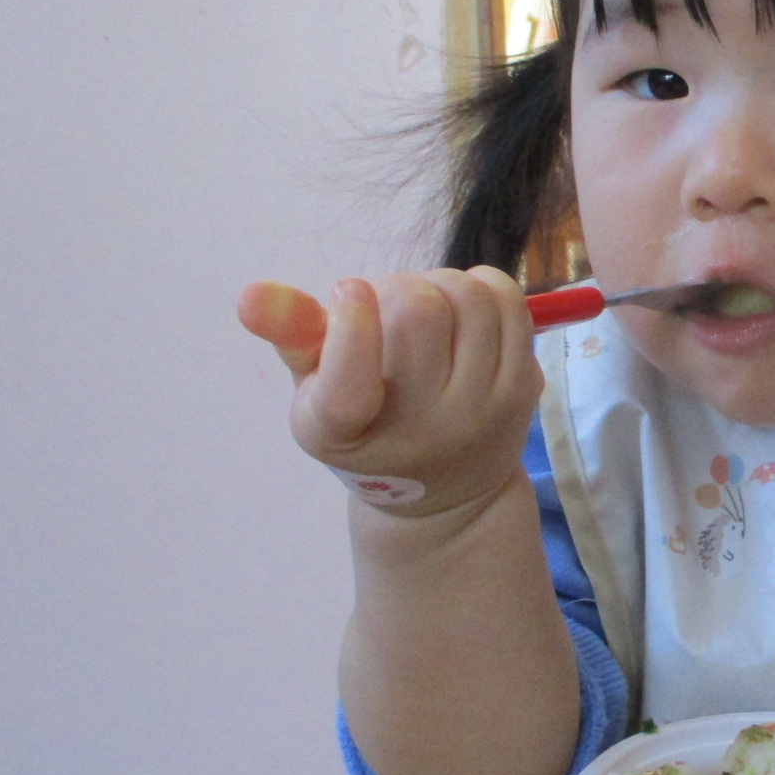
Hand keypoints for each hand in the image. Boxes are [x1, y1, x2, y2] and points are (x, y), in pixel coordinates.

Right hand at [237, 268, 542, 517]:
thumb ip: (290, 337)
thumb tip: (251, 293)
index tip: (348, 292)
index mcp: (343, 433)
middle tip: (391, 307)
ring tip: (427, 308)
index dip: (349, 324)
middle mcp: (419, 431)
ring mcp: (479, 413)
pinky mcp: (523, 391)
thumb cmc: (368, 424)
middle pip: (420, 312)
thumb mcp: (316, 391)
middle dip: (400, 289)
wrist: (445, 491)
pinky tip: (465, 307)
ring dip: (442, 283)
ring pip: (469, 299)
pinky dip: (484, 285)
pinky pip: (509, 303)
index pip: (348, 379)